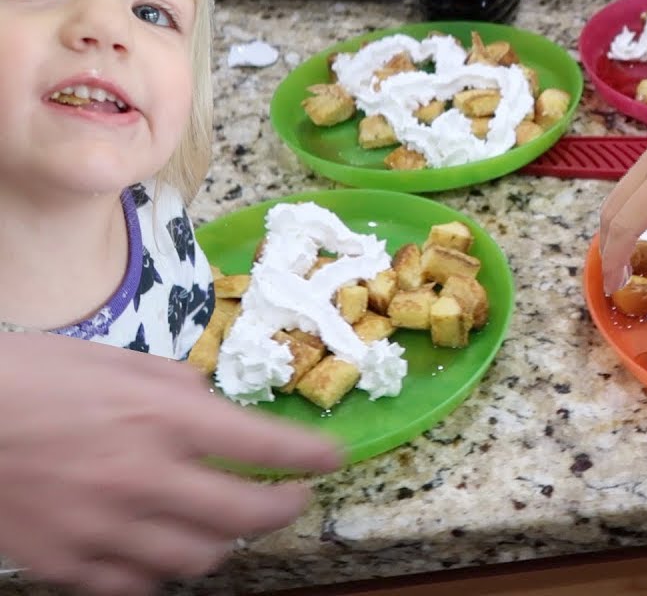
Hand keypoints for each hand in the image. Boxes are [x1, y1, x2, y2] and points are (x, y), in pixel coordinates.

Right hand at [0, 331, 342, 595]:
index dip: (312, 457)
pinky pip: (136, 585)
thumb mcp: (112, 358)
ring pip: (199, 560)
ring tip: (224, 527)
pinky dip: (159, 572)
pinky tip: (161, 552)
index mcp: (163, 417)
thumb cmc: (26, 374)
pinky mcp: (66, 562)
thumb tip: (211, 403)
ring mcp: (105, 527)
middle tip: (293, 498)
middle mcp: (146, 477)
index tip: (331, 459)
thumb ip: (174, 386)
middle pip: (247, 516)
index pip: (266, 447)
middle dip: (284, 508)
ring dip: (222, 543)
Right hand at [598, 136, 646, 311]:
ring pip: (614, 199)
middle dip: (610, 250)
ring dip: (613, 234)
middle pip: (613, 211)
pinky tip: (632, 239)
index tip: (615, 288)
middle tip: (617, 282)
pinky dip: (622, 216)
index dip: (615, 260)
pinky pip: (626, 190)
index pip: (627, 224)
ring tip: (623, 264)